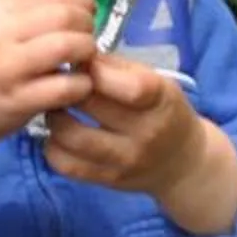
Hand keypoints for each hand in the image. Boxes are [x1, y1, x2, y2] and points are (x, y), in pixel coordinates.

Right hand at [0, 0, 98, 198]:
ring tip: (83, 58)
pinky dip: (82, 84)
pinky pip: (66, 86)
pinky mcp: (19, 100)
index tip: (85, 13)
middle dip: (87, 24)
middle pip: (64, 15)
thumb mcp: (2, 21)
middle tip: (86, 36)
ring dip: (87, 51)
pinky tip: (78, 85)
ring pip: (68, 46)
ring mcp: (7, 68)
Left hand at [45, 52, 236, 233]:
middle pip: (91, 106)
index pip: (130, 86)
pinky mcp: (108, 180)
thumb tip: (76, 57)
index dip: (95, 70)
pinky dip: (53, 147)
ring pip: (71, 137)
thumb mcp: (155, 81)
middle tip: (57, 81)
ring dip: (54, 117)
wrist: (182, 163)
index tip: (81, 63)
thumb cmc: (164, 111)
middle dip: (66, 88)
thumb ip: (117, 68)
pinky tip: (59, 135)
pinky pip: (66, 165)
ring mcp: (126, 160)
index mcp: (161, 100)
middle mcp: (146, 133)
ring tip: (57, 108)